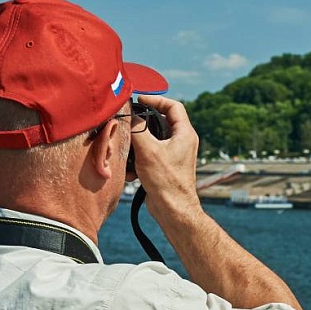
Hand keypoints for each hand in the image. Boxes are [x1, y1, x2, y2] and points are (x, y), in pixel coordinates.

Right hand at [129, 94, 199, 211]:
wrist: (173, 210)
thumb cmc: (166, 181)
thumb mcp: (148, 150)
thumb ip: (137, 128)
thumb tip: (128, 114)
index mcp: (185, 134)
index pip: (173, 106)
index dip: (156, 100)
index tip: (139, 99)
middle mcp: (182, 142)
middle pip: (161, 122)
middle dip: (142, 123)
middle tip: (127, 121)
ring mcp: (174, 155)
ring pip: (152, 140)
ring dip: (137, 144)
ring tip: (125, 148)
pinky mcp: (165, 167)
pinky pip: (149, 156)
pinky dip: (138, 160)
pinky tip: (129, 171)